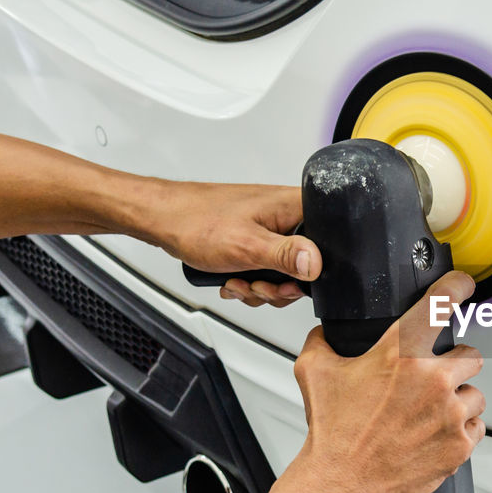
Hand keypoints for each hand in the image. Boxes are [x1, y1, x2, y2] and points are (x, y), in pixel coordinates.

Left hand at [147, 181, 320, 306]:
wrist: (163, 219)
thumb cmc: (197, 221)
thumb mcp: (247, 245)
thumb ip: (286, 255)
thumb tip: (316, 264)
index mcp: (293, 206)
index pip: (328, 241)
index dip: (312, 269)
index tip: (288, 282)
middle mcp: (286, 214)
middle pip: (306, 263)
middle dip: (278, 284)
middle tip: (258, 284)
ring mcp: (270, 227)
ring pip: (284, 271)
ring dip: (260, 286)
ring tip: (238, 280)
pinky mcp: (256, 238)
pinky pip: (267, 269)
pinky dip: (250, 281)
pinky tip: (232, 278)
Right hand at [288, 271, 484, 492]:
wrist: (341, 483)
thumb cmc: (333, 432)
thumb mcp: (314, 372)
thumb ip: (323, 341)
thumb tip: (326, 332)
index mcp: (401, 353)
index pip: (440, 303)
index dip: (456, 287)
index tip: (463, 285)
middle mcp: (432, 379)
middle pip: (470, 355)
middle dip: (454, 365)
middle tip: (432, 381)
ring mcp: (450, 413)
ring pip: (475, 394)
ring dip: (459, 400)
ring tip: (430, 414)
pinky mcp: (460, 444)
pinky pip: (477, 426)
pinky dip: (461, 430)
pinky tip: (436, 434)